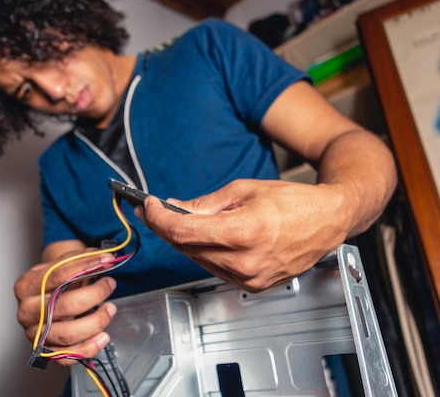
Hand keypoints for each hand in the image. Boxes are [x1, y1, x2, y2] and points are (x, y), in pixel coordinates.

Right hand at [14, 250, 117, 365]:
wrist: (40, 302)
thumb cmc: (51, 284)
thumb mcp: (59, 266)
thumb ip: (80, 259)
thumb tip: (105, 256)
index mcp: (26, 285)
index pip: (58, 274)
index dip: (85, 266)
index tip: (105, 260)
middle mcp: (27, 311)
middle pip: (65, 305)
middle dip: (95, 294)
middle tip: (110, 284)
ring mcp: (35, 334)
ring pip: (68, 333)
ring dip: (96, 321)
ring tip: (110, 309)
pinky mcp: (46, 351)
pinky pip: (68, 356)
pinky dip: (90, 347)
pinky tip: (103, 336)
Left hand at [135, 179, 349, 291]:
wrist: (328, 221)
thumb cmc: (294, 202)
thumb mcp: (244, 190)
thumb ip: (204, 204)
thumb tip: (174, 208)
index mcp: (245, 232)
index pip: (183, 231)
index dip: (159, 218)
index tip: (148, 206)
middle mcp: (246, 261)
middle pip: (186, 247)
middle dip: (164, 227)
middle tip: (151, 211)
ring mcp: (250, 278)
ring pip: (197, 260)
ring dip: (182, 241)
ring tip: (174, 221)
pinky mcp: (252, 286)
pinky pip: (214, 268)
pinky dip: (202, 252)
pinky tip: (200, 237)